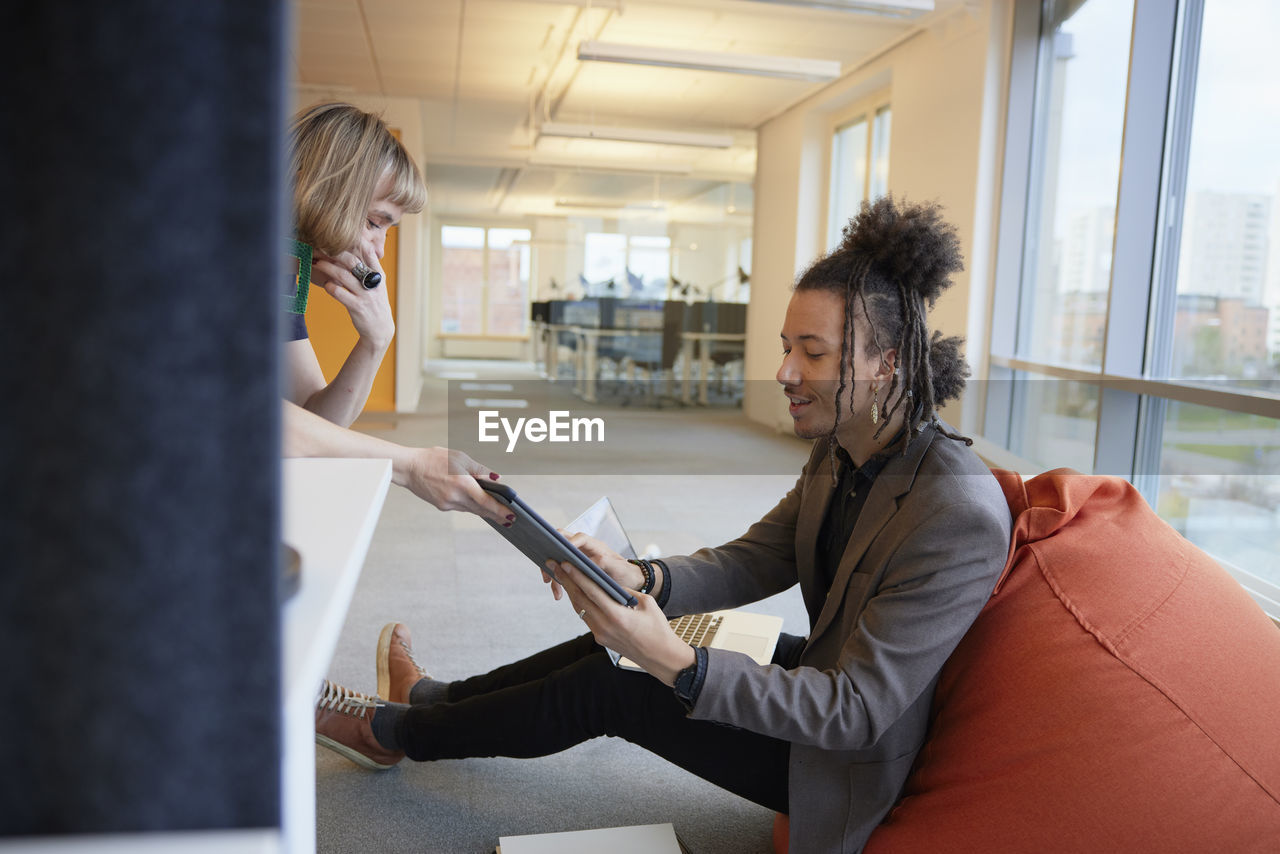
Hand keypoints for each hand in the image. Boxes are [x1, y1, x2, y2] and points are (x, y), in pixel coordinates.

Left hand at [311, 249, 393, 350]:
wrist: (380, 329)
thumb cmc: (374, 303)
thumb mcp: (376, 284)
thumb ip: (367, 268)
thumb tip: (351, 250)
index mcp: (379, 274)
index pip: (368, 251)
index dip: (354, 240)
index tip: (339, 233)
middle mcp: (373, 283)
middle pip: (352, 261)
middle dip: (333, 252)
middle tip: (319, 247)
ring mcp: (365, 295)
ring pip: (342, 275)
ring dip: (326, 267)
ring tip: (316, 262)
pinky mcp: (357, 307)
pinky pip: (339, 293)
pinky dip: (329, 286)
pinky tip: (326, 285)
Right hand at [402, 446, 510, 523]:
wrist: (408, 468)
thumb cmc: (433, 458)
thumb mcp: (460, 458)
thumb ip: (480, 470)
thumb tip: (495, 478)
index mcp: (462, 483)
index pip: (486, 501)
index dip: (500, 510)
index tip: (511, 516)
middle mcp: (455, 497)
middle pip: (481, 509)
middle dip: (496, 514)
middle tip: (509, 519)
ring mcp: (447, 504)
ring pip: (471, 509)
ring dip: (484, 511)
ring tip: (497, 513)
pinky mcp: (441, 506)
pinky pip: (460, 507)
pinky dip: (469, 505)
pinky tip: (475, 503)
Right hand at [540, 531, 642, 603]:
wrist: (629, 582)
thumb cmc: (625, 573)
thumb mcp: (619, 569)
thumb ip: (607, 563)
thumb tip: (592, 561)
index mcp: (595, 546)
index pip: (579, 538)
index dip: (570, 543)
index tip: (562, 554)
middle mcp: (584, 549)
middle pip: (562, 545)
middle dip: (552, 557)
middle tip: (549, 573)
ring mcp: (578, 558)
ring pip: (559, 560)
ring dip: (554, 574)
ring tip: (557, 593)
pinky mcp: (575, 569)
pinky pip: (562, 572)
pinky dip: (558, 581)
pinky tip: (559, 594)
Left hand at [554, 561, 694, 685]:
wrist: (660, 657)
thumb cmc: (658, 629)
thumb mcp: (647, 603)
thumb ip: (626, 592)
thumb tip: (610, 583)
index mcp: (617, 615)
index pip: (591, 591)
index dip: (576, 576)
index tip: (565, 564)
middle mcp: (604, 626)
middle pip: (579, 599)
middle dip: (566, 580)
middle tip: (553, 565)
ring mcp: (600, 634)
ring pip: (580, 609)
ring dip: (570, 591)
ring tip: (562, 576)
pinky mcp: (600, 639)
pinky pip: (586, 617)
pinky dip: (580, 603)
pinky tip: (577, 593)